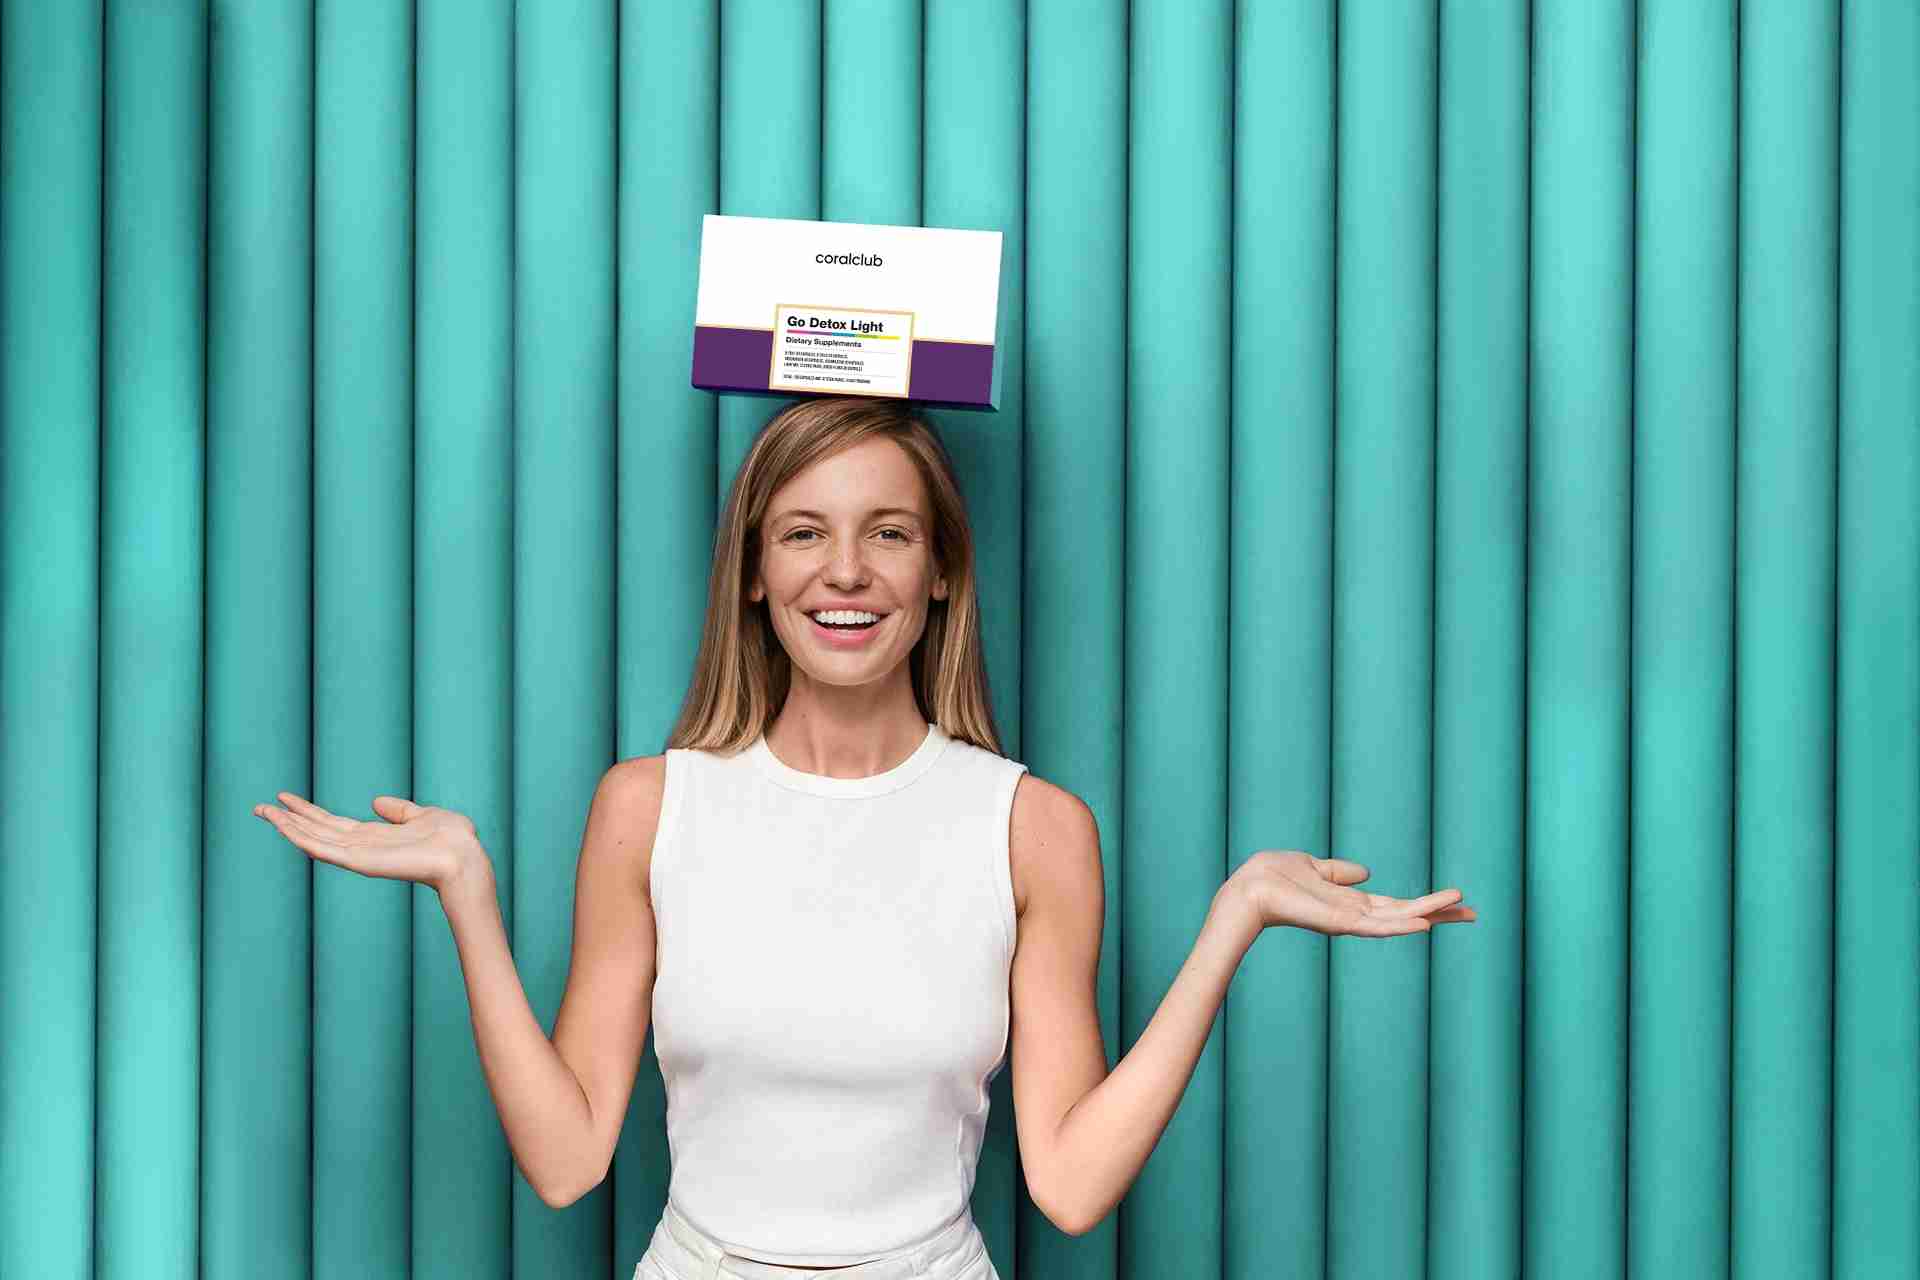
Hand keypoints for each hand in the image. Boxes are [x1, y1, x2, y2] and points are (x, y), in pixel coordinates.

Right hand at [253, 792, 486, 894]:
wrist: (463, 857)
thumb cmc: (452, 840)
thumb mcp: (422, 815)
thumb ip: (399, 810)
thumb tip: (376, 802)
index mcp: (374, 837)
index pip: (332, 823)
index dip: (308, 811)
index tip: (285, 798)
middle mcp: (361, 847)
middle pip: (316, 830)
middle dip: (288, 819)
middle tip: (259, 806)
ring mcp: (358, 856)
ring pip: (313, 839)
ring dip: (287, 826)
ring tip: (263, 811)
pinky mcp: (359, 862)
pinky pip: (324, 849)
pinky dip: (302, 838)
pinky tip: (284, 827)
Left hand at [1227, 850, 1476, 937]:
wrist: (1248, 888)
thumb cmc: (1273, 878)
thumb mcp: (1314, 867)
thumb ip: (1340, 872)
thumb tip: (1365, 872)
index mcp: (1351, 902)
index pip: (1397, 904)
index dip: (1426, 904)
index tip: (1457, 900)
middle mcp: (1355, 915)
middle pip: (1407, 915)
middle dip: (1440, 913)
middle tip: (1475, 913)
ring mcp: (1349, 921)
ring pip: (1400, 920)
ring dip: (1430, 914)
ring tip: (1461, 908)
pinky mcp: (1339, 923)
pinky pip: (1376, 926)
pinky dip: (1401, 926)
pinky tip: (1425, 925)